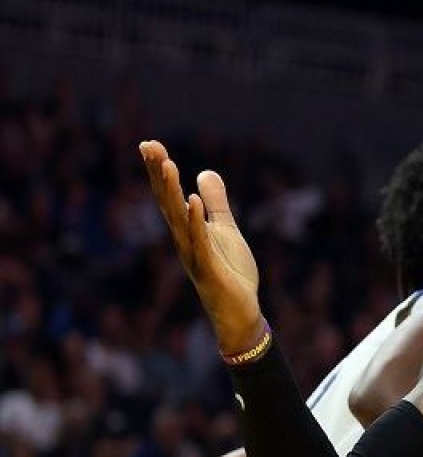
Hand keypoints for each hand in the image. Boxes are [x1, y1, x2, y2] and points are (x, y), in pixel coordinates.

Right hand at [139, 140, 263, 353]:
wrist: (241, 312)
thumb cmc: (231, 273)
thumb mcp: (226, 230)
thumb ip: (216, 203)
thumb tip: (205, 171)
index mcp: (188, 230)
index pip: (170, 196)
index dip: (159, 171)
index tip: (149, 144)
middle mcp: (185, 240)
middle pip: (167, 202)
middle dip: (158, 174)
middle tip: (149, 145)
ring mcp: (194, 255)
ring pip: (179, 219)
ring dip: (172, 192)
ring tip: (166, 164)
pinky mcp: (209, 269)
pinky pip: (200, 242)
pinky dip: (196, 221)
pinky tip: (194, 200)